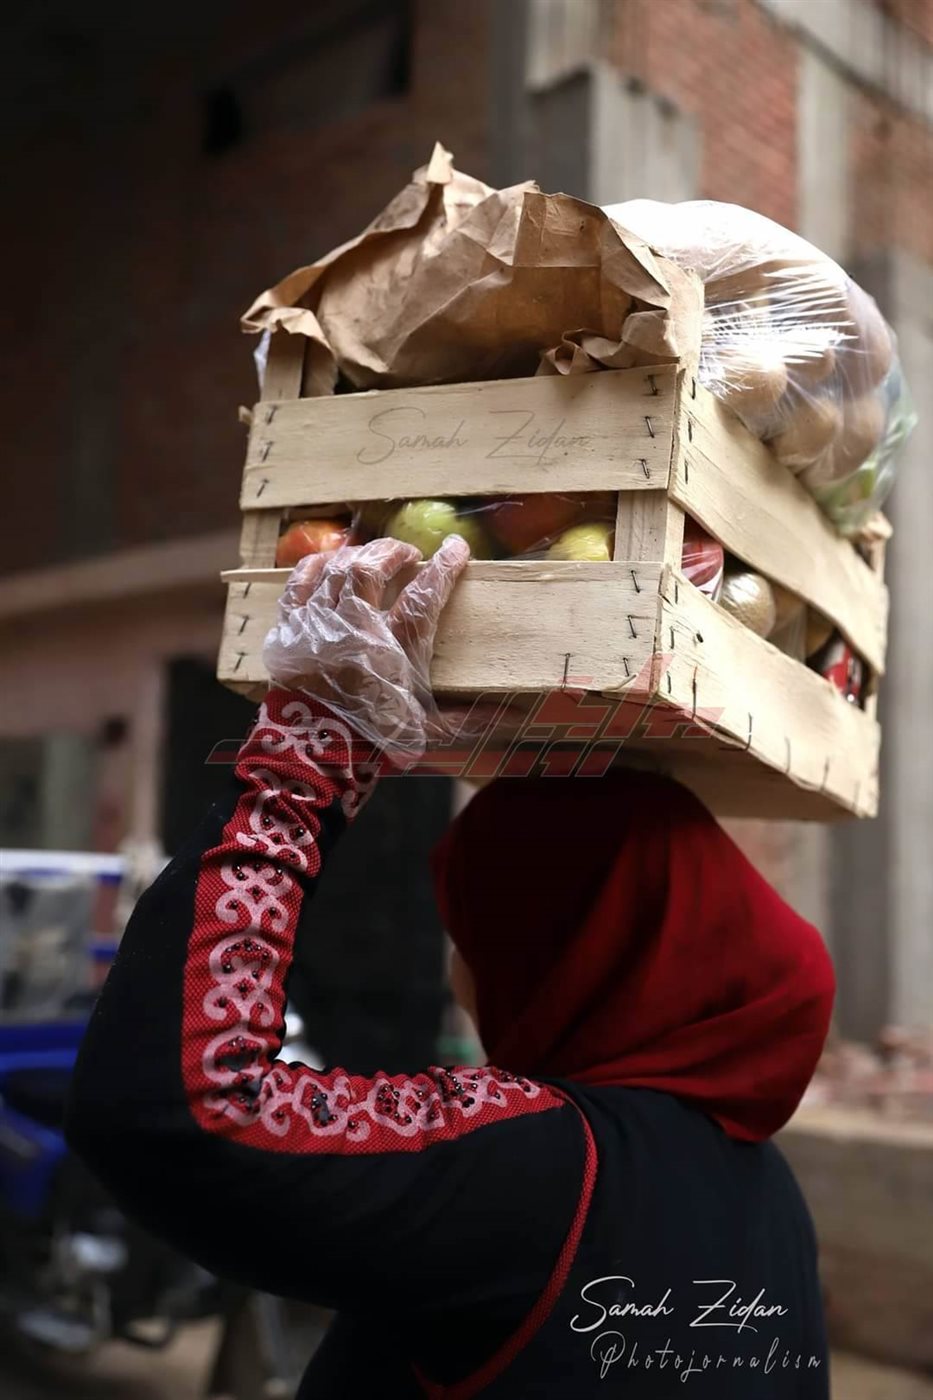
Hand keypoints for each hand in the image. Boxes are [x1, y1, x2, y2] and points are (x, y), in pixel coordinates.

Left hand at [263, 535, 469, 761]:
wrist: (314, 754)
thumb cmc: (375, 738)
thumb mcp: (428, 730)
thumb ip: (470, 717)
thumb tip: (516, 715)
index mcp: (395, 646)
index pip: (426, 592)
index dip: (445, 566)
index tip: (458, 548)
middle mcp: (356, 625)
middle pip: (371, 568)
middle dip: (392, 552)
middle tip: (408, 553)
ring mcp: (319, 622)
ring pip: (337, 569)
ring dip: (358, 555)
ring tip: (372, 555)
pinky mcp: (290, 627)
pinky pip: (300, 582)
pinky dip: (315, 566)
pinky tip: (329, 562)